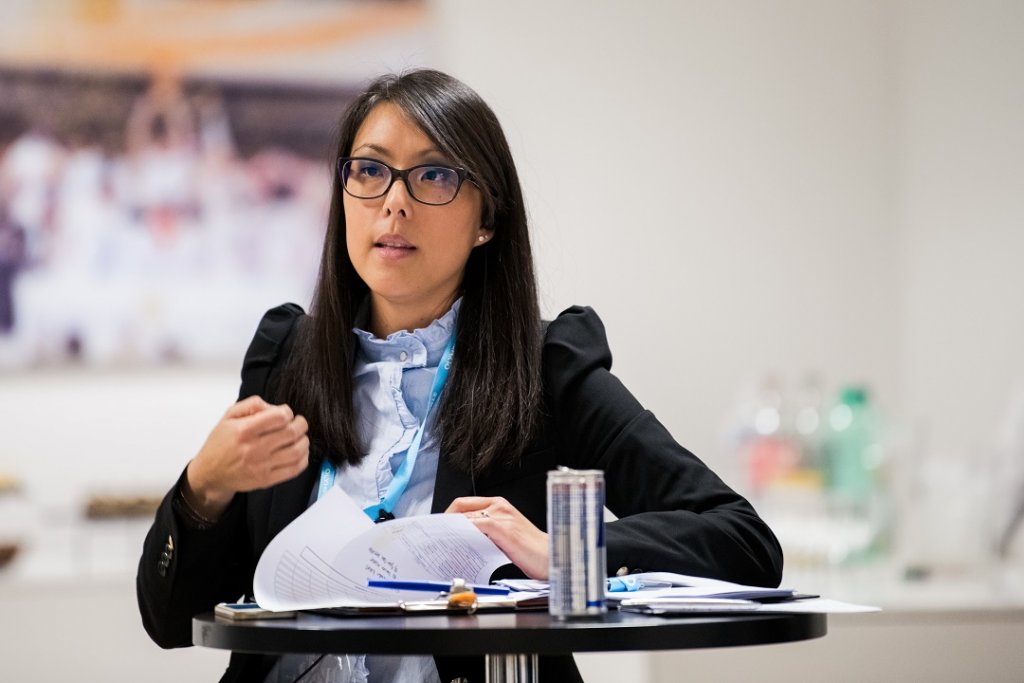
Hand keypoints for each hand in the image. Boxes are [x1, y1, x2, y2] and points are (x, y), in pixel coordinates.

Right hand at [184, 395, 309, 519]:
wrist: (210, 473)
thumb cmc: (220, 443)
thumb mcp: (229, 416)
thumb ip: (252, 405)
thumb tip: (275, 407)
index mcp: (243, 431)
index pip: (279, 417)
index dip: (287, 412)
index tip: (286, 413)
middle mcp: (253, 449)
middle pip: (291, 433)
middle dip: (301, 424)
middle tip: (299, 423)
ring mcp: (260, 466)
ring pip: (297, 451)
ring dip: (304, 441)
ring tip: (300, 437)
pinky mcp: (266, 480)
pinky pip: (294, 469)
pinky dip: (303, 459)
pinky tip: (300, 452)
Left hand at [445, 496, 548, 579]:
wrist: (553, 557)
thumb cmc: (533, 551)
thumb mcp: (506, 537)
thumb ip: (486, 532)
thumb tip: (462, 538)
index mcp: (500, 505)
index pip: (465, 504)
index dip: (448, 515)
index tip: (439, 528)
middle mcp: (499, 506)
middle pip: (460, 506)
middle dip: (443, 520)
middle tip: (434, 535)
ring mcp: (501, 515)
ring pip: (465, 516)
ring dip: (449, 528)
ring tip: (439, 541)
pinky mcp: (502, 527)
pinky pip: (474, 526)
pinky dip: (461, 534)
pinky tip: (454, 544)